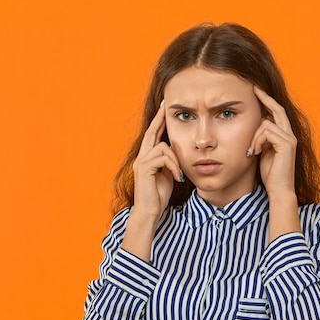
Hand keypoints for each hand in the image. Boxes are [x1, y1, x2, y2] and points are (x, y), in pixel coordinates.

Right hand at [131, 102, 181, 221]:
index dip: (158, 123)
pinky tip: (177, 178)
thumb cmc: (158, 197)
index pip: (152, 137)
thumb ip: (169, 164)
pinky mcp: (144, 169)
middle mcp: (141, 158)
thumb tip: (175, 156)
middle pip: (151, 133)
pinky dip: (173, 167)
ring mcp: (141, 163)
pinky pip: (163, 158)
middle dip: (159, 120)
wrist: (149, 212)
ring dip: (176, 159)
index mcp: (147, 159)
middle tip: (166, 108)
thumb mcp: (167, 176)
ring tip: (179, 174)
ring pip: (163, 147)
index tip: (164, 111)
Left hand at [249, 87, 296, 198]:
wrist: (279, 190)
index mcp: (285, 135)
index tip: (256, 91)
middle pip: (277, 109)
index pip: (276, 112)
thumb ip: (261, 138)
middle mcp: (290, 134)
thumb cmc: (270, 174)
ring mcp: (290, 139)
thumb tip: (254, 125)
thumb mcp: (263, 151)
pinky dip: (257, 141)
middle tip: (253, 88)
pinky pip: (266, 132)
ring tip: (252, 150)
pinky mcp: (286, 144)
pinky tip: (254, 152)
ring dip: (254, 136)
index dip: (267, 101)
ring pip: (266, 123)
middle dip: (264, 98)